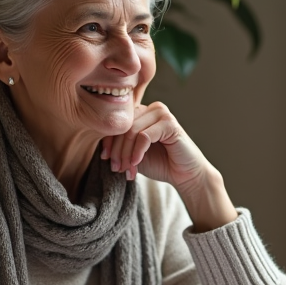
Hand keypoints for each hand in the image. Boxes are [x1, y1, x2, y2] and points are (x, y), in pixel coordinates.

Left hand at [100, 102, 236, 230]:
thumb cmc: (161, 164)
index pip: (117, 121)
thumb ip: (120, 146)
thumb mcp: (134, 154)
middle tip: (116, 168)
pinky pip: (144, 136)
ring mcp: (162, 113)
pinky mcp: (170, 123)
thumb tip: (100, 147)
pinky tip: (136, 164)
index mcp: (142, 113)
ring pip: (131, 131)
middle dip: (116, 150)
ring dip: (125, 153)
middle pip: (123, 126)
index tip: (105, 159)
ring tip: (126, 169)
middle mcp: (151, 108)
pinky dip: (137, 152)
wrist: (186, 175)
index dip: (107, 140)